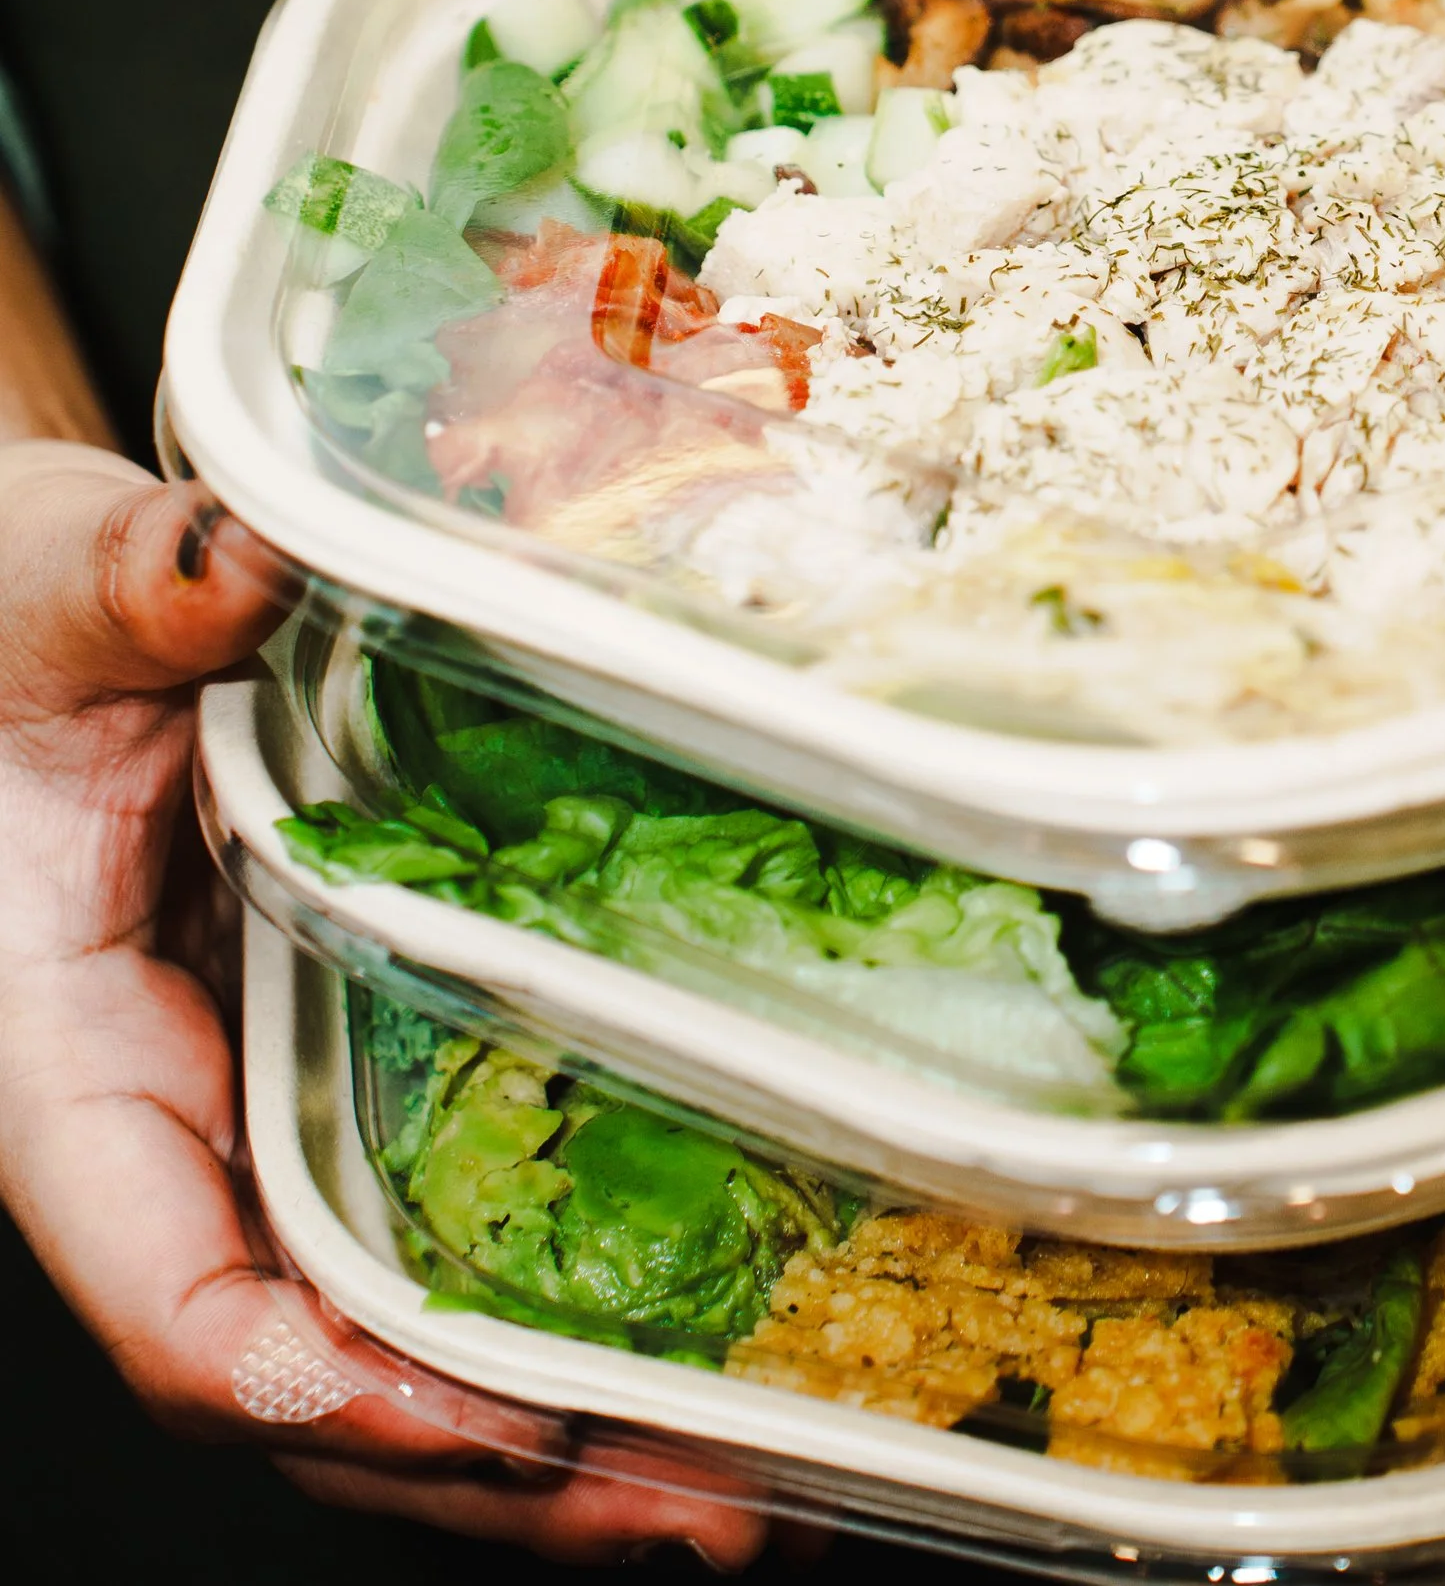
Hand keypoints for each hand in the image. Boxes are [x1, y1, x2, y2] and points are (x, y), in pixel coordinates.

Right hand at [0, 436, 775, 1563]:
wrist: (31, 614)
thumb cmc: (7, 619)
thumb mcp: (57, 591)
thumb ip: (134, 590)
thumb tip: (235, 561)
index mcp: (60, 1072)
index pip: (176, 1298)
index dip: (334, 1379)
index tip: (498, 1416)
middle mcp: (167, 1138)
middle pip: (320, 1381)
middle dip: (505, 1474)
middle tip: (714, 1518)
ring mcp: (265, 1119)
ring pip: (397, 1339)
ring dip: (564, 1437)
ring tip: (763, 1490)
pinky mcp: (349, 1071)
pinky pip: (448, 1225)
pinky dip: (567, 1302)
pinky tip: (720, 1337)